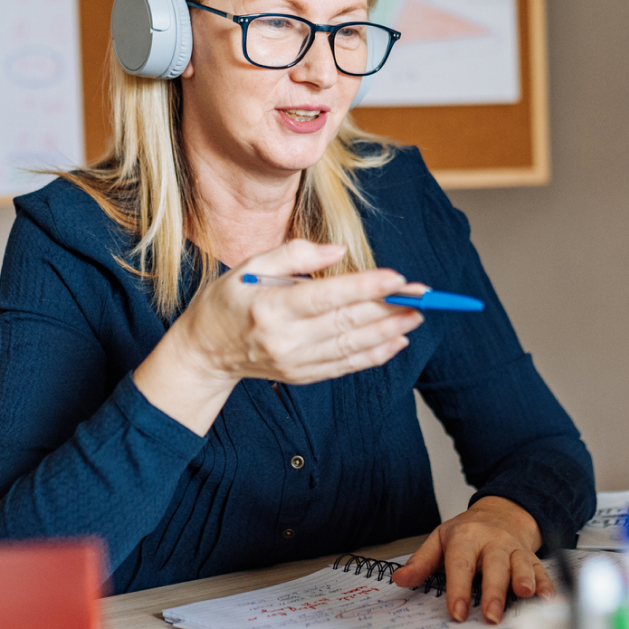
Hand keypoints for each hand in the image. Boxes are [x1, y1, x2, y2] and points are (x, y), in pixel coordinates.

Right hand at [132, 239, 423, 434]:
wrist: (205, 352)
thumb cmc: (227, 300)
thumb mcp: (249, 265)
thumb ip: (294, 254)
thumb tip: (338, 252)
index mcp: (271, 306)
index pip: (326, 296)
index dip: (365, 287)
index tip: (397, 277)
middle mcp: (284, 339)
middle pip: (347, 323)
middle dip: (388, 308)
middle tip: (423, 295)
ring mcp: (294, 362)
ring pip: (352, 347)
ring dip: (389, 332)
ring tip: (417, 316)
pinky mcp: (302, 376)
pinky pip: (345, 366)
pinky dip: (374, 355)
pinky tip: (396, 340)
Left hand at [391, 496, 551, 623]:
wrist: (501, 512)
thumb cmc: (468, 532)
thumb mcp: (440, 539)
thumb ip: (421, 562)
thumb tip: (400, 580)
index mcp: (465, 538)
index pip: (460, 564)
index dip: (458, 589)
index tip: (457, 612)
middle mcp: (492, 542)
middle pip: (494, 566)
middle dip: (494, 591)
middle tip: (491, 615)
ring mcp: (514, 549)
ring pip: (521, 564)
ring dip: (525, 580)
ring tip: (525, 596)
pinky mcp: (531, 557)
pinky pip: (541, 569)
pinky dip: (547, 584)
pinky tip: (549, 598)